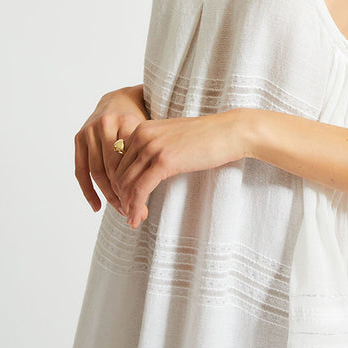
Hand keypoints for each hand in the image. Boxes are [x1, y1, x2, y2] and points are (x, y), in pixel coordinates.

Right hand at [74, 85, 148, 214]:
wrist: (121, 98)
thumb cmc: (142, 120)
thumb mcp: (151, 131)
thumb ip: (153, 153)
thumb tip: (156, 190)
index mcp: (127, 122)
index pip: (130, 162)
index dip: (136, 186)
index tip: (143, 206)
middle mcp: (106, 124)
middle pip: (112, 168)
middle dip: (122, 194)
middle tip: (131, 212)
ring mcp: (90, 130)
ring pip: (97, 171)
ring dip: (107, 195)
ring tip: (120, 209)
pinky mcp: (79, 137)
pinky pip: (81, 169)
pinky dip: (88, 190)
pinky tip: (97, 206)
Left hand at [114, 109, 246, 228]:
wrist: (229, 132)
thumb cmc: (206, 137)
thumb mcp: (172, 138)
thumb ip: (154, 148)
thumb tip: (141, 172)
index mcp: (142, 128)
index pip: (117, 161)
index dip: (118, 184)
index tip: (125, 200)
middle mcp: (142, 135)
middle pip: (118, 173)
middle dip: (121, 197)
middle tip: (128, 214)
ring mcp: (152, 147)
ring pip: (126, 183)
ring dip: (127, 205)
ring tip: (133, 219)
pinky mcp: (163, 161)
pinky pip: (140, 189)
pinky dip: (135, 206)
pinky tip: (137, 218)